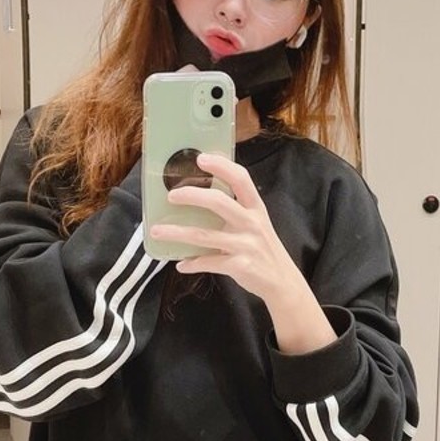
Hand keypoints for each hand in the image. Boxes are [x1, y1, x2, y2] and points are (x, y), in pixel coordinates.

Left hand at [149, 153, 336, 353]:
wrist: (282, 281)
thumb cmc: (264, 248)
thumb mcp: (256, 224)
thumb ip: (235, 210)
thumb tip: (200, 198)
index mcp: (255, 208)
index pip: (240, 179)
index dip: (221, 166)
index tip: (201, 158)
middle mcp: (251, 223)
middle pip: (218, 202)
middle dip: (191, 196)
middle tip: (171, 196)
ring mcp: (245, 245)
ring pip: (204, 235)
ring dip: (177, 233)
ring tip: (156, 231)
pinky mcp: (239, 266)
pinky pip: (209, 262)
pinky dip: (192, 263)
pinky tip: (181, 264)